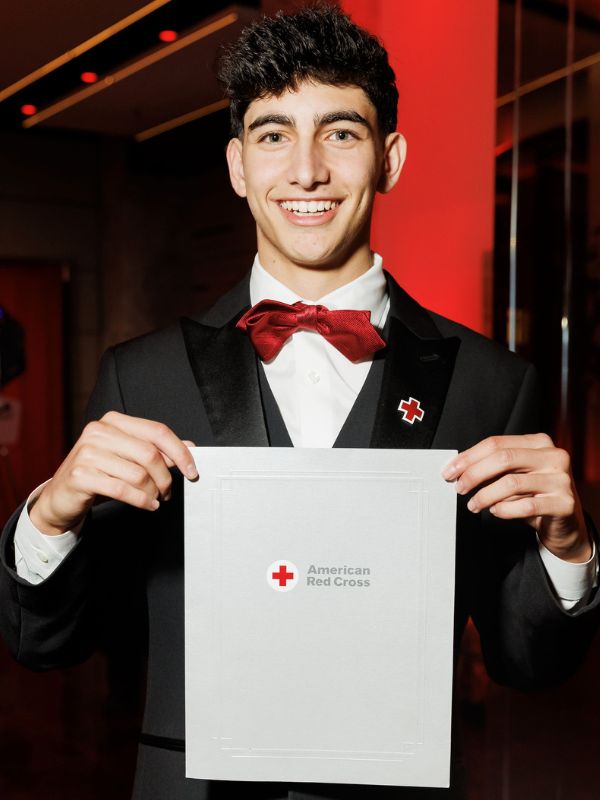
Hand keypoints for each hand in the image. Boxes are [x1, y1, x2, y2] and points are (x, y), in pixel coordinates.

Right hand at [30, 411, 197, 535]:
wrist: (61, 495)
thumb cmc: (99, 473)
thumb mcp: (128, 457)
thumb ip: (156, 450)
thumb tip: (189, 446)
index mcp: (114, 421)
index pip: (157, 431)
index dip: (180, 451)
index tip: (192, 470)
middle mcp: (99, 432)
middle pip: (150, 454)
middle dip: (165, 477)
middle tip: (168, 491)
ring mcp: (87, 452)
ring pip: (138, 474)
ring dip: (153, 492)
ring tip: (155, 499)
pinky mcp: (80, 475)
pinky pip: (122, 490)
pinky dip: (141, 501)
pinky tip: (148, 505)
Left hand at [442, 433, 591, 562]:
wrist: (565, 523)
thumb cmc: (535, 494)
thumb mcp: (516, 474)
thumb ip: (493, 466)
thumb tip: (458, 467)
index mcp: (539, 442)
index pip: (496, 443)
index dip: (469, 457)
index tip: (450, 470)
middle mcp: (553, 456)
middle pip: (503, 459)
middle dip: (474, 474)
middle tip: (459, 488)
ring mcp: (561, 479)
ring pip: (512, 483)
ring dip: (485, 495)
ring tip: (474, 504)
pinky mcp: (564, 503)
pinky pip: (526, 506)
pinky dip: (504, 510)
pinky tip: (496, 511)